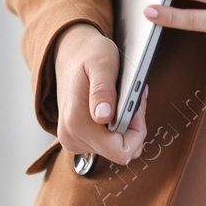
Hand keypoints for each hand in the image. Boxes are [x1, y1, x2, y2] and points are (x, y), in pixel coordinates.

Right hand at [50, 22, 149, 165]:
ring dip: (125, 126)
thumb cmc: (88, 55)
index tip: (135, 107)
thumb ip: (103, 90)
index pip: (121, 152)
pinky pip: (106, 143)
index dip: (136, 132)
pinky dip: (116, 127)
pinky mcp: (76, 138)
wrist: (69, 53)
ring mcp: (72, 140)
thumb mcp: (102, 63)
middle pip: (120, 150)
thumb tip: (103, 116)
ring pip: (115, 147)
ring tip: (122, 99)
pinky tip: (114, 107)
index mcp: (77, 122)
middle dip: (133, 127)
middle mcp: (72, 137)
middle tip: (132, 98)